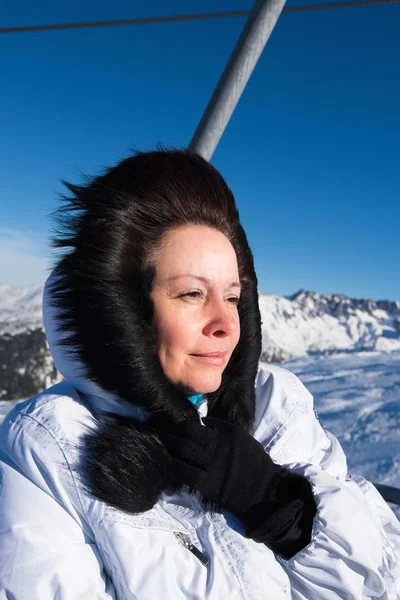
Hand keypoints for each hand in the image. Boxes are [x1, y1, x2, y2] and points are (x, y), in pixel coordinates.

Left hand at [155, 416, 316, 557]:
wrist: (265, 489)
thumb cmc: (254, 462)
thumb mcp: (241, 437)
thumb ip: (223, 428)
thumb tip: (203, 421)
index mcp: (224, 434)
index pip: (194, 425)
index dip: (177, 423)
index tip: (166, 421)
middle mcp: (215, 447)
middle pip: (183, 437)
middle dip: (166, 433)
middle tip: (151, 429)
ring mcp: (211, 466)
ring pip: (182, 454)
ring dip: (166, 449)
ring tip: (153, 445)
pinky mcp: (209, 485)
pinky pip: (187, 474)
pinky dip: (175, 469)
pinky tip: (166, 466)